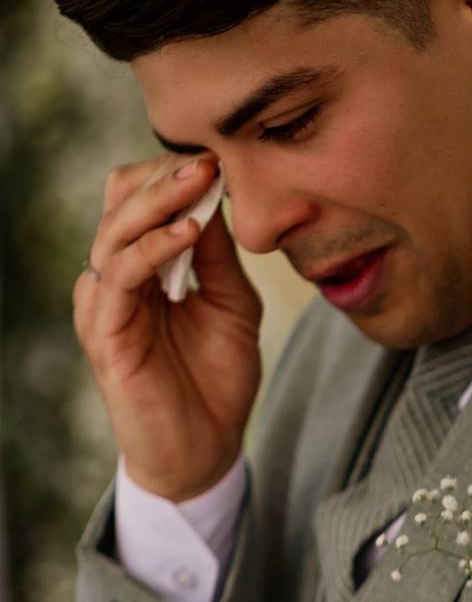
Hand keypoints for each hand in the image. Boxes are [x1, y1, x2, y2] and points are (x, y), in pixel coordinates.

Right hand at [74, 154, 262, 501]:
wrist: (206, 446)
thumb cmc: (217, 374)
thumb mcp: (233, 302)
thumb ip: (218, 256)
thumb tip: (217, 196)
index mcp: (145, 265)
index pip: (140, 199)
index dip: (173, 175)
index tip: (221, 158)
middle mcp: (116, 277)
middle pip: (118, 203)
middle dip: (163, 176)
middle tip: (209, 160)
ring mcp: (105, 303)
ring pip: (113, 231)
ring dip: (158, 201)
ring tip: (200, 182)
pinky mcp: (104, 333)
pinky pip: (118, 276)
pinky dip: (153, 248)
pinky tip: (188, 233)